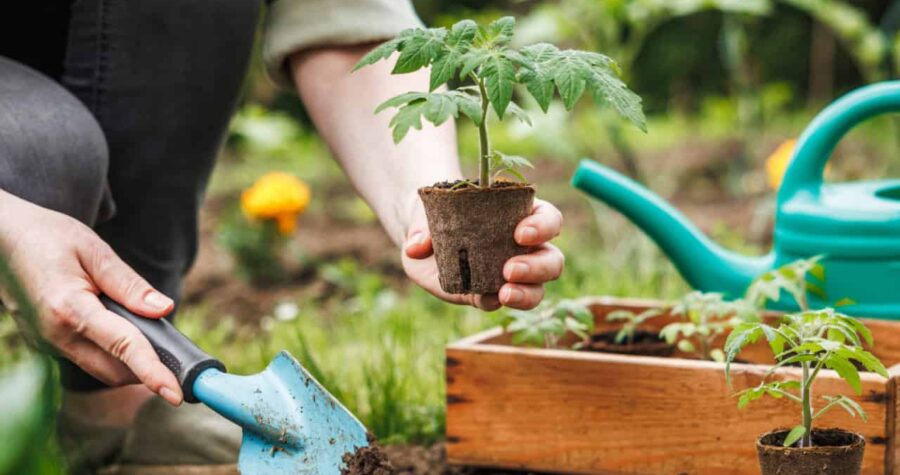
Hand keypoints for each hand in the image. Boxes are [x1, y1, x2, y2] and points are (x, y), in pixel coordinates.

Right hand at [0, 192, 182, 405]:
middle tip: (177, 358)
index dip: (153, 372)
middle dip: (147, 370)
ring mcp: (46, 343)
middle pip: (113, 370)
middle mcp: (55, 335)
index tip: (175, 392)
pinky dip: (109, 351)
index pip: (122, 347)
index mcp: (70, 309)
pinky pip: (84, 356)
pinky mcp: (44, 343)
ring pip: (99, 367)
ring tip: (151, 337)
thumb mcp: (94, 250)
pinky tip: (120, 326)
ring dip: (128, 362)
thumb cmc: (47, 236)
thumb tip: (165, 309)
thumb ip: (129, 284)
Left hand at [402, 197, 563, 310]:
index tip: (520, 233)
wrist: (422, 240)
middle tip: (509, 269)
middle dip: (537, 266)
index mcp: (520, 215)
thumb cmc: (437, 215)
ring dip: (527, 293)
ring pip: (537, 288)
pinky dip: (496, 302)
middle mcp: (523, 247)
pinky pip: (501, 302)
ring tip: (505, 293)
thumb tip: (418, 246)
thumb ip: (423, 225)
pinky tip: (486, 299)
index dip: (543, 226)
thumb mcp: (428, 212)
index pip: (548, 218)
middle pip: (551, 258)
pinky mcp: (488, 294)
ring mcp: (509, 274)